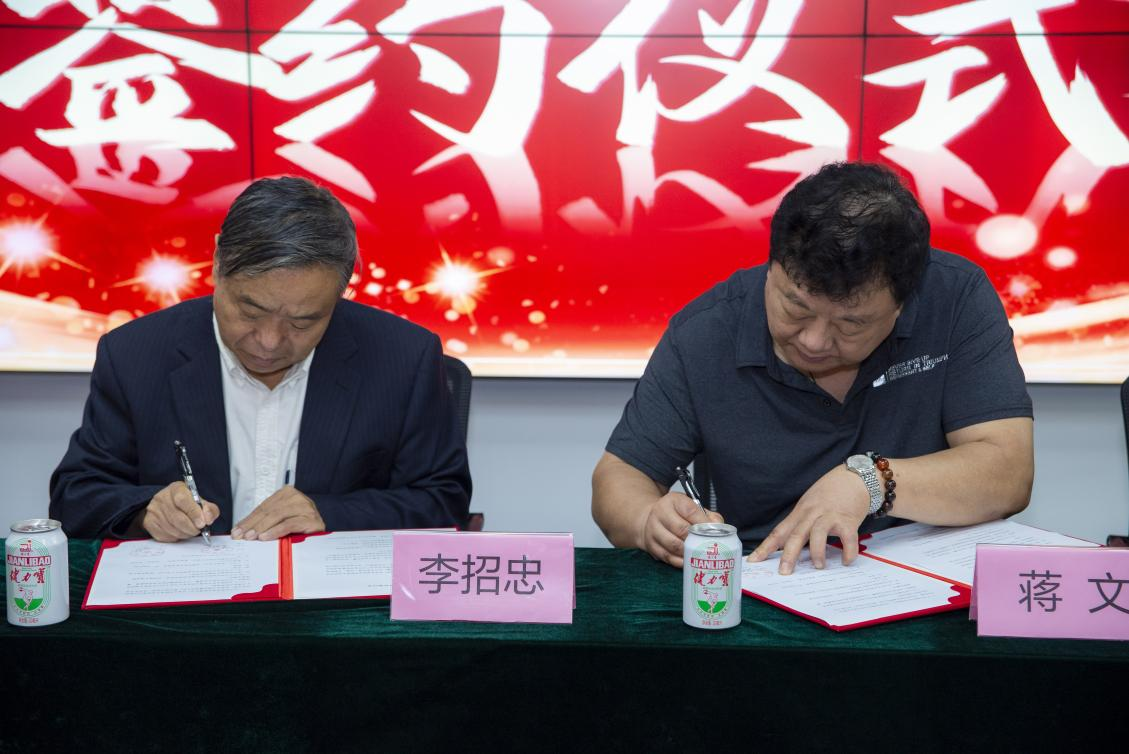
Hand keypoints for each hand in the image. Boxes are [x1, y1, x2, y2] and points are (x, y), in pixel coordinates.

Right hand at [139, 482, 218, 542]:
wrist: (165, 505)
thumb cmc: (186, 503)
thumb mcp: (199, 501)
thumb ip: (209, 509)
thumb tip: (208, 519)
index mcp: (176, 489)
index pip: (183, 500)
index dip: (194, 513)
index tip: (202, 523)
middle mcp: (162, 498)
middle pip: (178, 518)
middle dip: (192, 528)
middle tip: (199, 530)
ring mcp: (154, 511)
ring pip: (173, 529)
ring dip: (186, 533)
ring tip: (190, 530)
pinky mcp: (149, 523)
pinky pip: (166, 536)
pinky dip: (176, 537)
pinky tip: (180, 531)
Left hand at [232, 486, 324, 540]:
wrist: (323, 538)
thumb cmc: (299, 530)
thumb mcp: (279, 522)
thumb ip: (264, 522)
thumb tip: (240, 530)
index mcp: (287, 494)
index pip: (263, 507)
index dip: (248, 519)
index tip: (236, 530)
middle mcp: (297, 497)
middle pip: (269, 511)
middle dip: (252, 524)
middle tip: (240, 535)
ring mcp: (306, 507)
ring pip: (278, 516)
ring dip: (261, 528)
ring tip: (250, 538)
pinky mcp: (311, 519)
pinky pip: (289, 524)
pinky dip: (275, 531)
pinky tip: (265, 537)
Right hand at [638, 492, 723, 567]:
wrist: (652, 518)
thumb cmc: (677, 513)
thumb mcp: (691, 507)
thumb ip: (707, 515)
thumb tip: (718, 527)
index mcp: (673, 501)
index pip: (690, 511)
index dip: (703, 522)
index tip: (713, 531)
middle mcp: (660, 513)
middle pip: (680, 529)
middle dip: (696, 539)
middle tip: (707, 546)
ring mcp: (653, 530)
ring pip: (673, 544)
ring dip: (688, 551)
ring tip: (699, 554)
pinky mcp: (651, 545)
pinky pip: (667, 556)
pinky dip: (679, 561)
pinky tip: (688, 561)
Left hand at [747, 465, 867, 574]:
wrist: (854, 476)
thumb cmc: (830, 492)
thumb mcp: (809, 503)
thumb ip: (801, 522)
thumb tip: (791, 547)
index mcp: (800, 511)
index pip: (779, 531)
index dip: (766, 547)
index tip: (754, 561)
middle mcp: (812, 513)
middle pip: (796, 534)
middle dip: (788, 555)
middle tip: (784, 572)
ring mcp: (830, 515)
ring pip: (818, 533)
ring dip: (817, 552)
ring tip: (818, 566)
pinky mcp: (848, 519)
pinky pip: (847, 538)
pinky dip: (847, 551)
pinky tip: (846, 561)